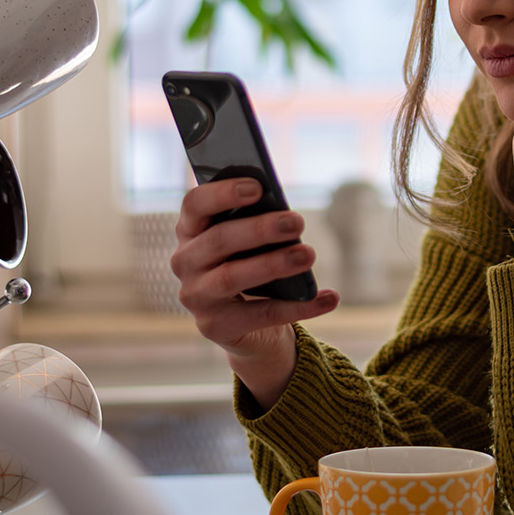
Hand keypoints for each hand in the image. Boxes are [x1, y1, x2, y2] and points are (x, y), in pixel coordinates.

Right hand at [171, 177, 339, 407]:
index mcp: (190, 230)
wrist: (246, 325)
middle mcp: (184, 262)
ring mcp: (196, 297)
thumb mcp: (249, 242)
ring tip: (308, 254)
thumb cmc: (249, 265)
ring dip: (273, 264)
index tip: (257, 187)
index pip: (195, 204)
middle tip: (296, 221)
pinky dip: (298, 307)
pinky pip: (260, 315)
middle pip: (218, 240)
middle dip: (259, 229)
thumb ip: (257, 224)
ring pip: (232, 276)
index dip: (222, 193)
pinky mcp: (215, 327)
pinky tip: (329, 298)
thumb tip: (286, 217)